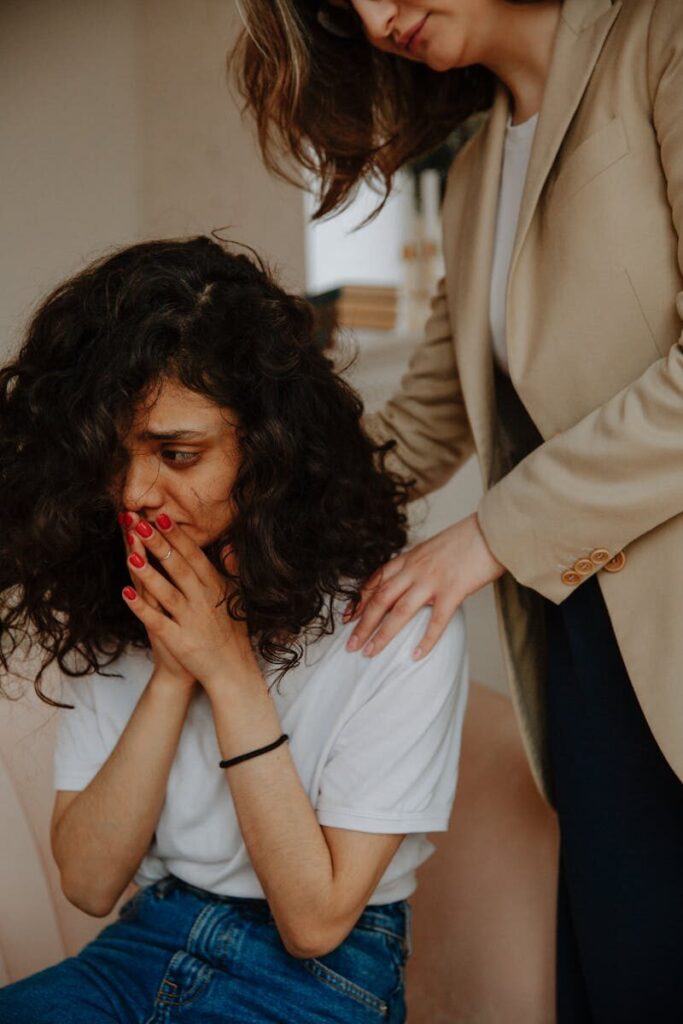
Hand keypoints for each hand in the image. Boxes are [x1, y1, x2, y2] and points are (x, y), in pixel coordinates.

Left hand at [120, 514, 256, 687]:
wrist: (231, 670)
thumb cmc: (233, 632)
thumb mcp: (237, 596)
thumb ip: (232, 568)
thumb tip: (228, 542)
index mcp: (215, 587)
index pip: (194, 557)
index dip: (176, 537)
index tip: (160, 517)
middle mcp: (203, 601)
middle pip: (178, 568)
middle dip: (159, 545)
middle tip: (139, 524)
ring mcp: (190, 621)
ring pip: (166, 592)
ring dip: (148, 572)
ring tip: (130, 553)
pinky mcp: (178, 640)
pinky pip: (157, 621)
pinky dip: (141, 608)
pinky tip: (125, 593)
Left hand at [345, 512, 504, 659]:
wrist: (493, 528)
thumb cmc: (469, 537)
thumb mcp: (436, 546)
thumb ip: (422, 564)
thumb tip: (416, 580)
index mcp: (411, 557)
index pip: (377, 579)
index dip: (360, 600)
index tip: (348, 616)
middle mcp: (416, 568)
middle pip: (380, 598)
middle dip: (363, 623)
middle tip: (350, 644)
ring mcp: (433, 580)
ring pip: (399, 611)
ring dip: (382, 634)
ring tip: (369, 653)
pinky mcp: (454, 590)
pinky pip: (436, 621)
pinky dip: (425, 641)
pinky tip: (415, 656)